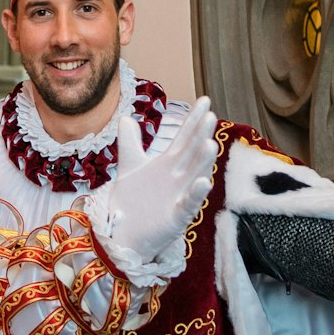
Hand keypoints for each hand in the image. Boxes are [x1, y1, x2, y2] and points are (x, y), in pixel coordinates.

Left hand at [99, 97, 217, 266]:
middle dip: (201, 136)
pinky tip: (202, 181)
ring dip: (203, 162)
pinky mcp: (177, 217)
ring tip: (210, 144)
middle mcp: (179, 178)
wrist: (123, 233)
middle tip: (210, 116)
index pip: (184, 138)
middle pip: (192, 153)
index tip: (204, 101)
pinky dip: (195, 193)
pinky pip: (189, 204)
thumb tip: (125, 117)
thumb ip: (130, 143)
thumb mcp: (130, 167)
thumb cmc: (132, 202)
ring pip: (195, 176)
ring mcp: (180, 196)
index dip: (193, 120)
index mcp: (169, 164)